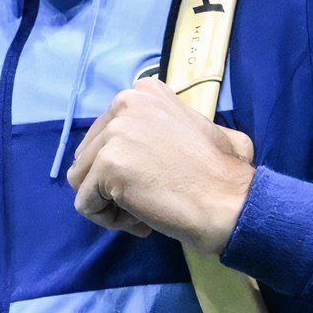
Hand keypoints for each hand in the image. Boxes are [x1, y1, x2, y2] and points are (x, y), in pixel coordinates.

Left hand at [66, 77, 258, 253]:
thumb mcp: (200, 125)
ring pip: (82, 180)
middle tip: (151, 197)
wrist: (230, 203)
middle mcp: (125, 103)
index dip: (126, 164)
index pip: (104, 134)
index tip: (156, 177)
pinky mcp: (107, 166)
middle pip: (89, 155)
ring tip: (145, 210)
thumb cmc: (224, 173)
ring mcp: (114, 133)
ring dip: (110, 203)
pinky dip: (108, 220)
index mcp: (143, 92)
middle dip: (113, 184)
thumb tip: (141, 139)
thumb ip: (164, 122)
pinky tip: (141, 220)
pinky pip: (85, 204)